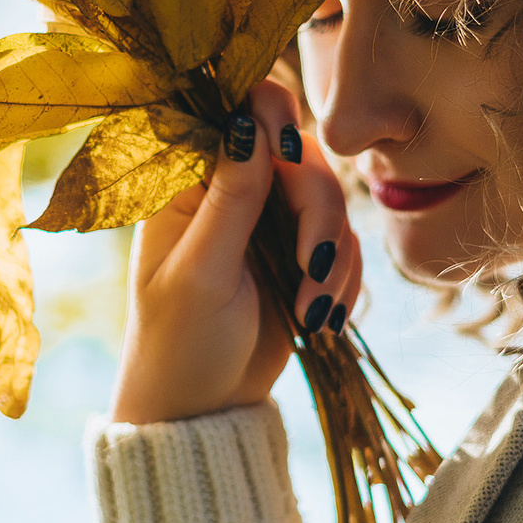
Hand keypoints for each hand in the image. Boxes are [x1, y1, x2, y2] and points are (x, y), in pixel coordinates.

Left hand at [110, 78, 364, 425]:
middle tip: (308, 270)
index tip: (291, 154)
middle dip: (318, 214)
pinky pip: (345, 245)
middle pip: (303, 156)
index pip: (239, 110)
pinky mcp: (300, 256)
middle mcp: (233, 188)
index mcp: (189, 180)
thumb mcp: (201, 273)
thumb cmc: (177, 345)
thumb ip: (231, 198)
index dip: (275, 115)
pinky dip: (344, 281)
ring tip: (310, 313)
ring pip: (332, 201)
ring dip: (334, 259)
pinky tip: (320, 321)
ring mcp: (269, 221)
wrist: (201, 412)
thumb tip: (247, 121)